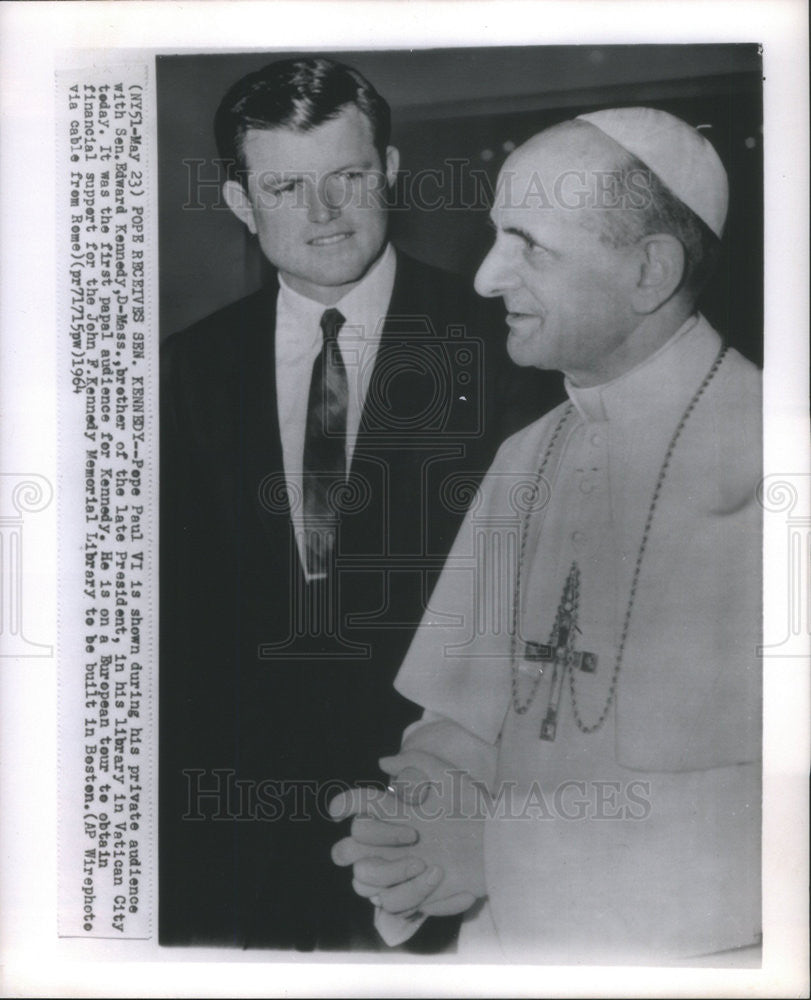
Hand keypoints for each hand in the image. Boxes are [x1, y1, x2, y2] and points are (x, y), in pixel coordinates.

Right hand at [330, 750, 487, 916]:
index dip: (343, 806)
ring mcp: (394, 871)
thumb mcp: (448, 777)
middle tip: (411, 835)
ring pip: (362, 880)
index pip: (355, 808)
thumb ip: (417, 761)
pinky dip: (416, 891)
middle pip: (345, 850)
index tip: (340, 810)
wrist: (495, 842)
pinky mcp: (408, 895)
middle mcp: (385, 843)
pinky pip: (392, 903)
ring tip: (430, 864)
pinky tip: (439, 877)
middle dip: (370, 842)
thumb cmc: (470, 806)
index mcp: (391, 812)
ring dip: (393, 872)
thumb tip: (382, 762)